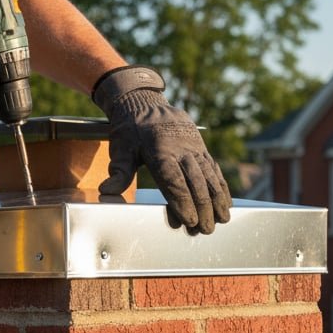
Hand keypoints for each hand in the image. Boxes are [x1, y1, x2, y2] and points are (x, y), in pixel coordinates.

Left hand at [94, 66, 231, 233]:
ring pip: (209, 176)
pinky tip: (226, 201)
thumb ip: (119, 172)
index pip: (174, 181)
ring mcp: (194, 148)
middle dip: (203, 207)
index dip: (183, 202)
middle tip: (206, 229)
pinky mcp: (201, 147)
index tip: (189, 220)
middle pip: (196, 182)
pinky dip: (221, 186)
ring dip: (217, 199)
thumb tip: (107, 191)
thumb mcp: (121, 148)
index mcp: (160, 151)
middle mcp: (181, 150)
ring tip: (223, 219)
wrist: (145, 103)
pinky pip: (214, 168)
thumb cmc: (130, 130)